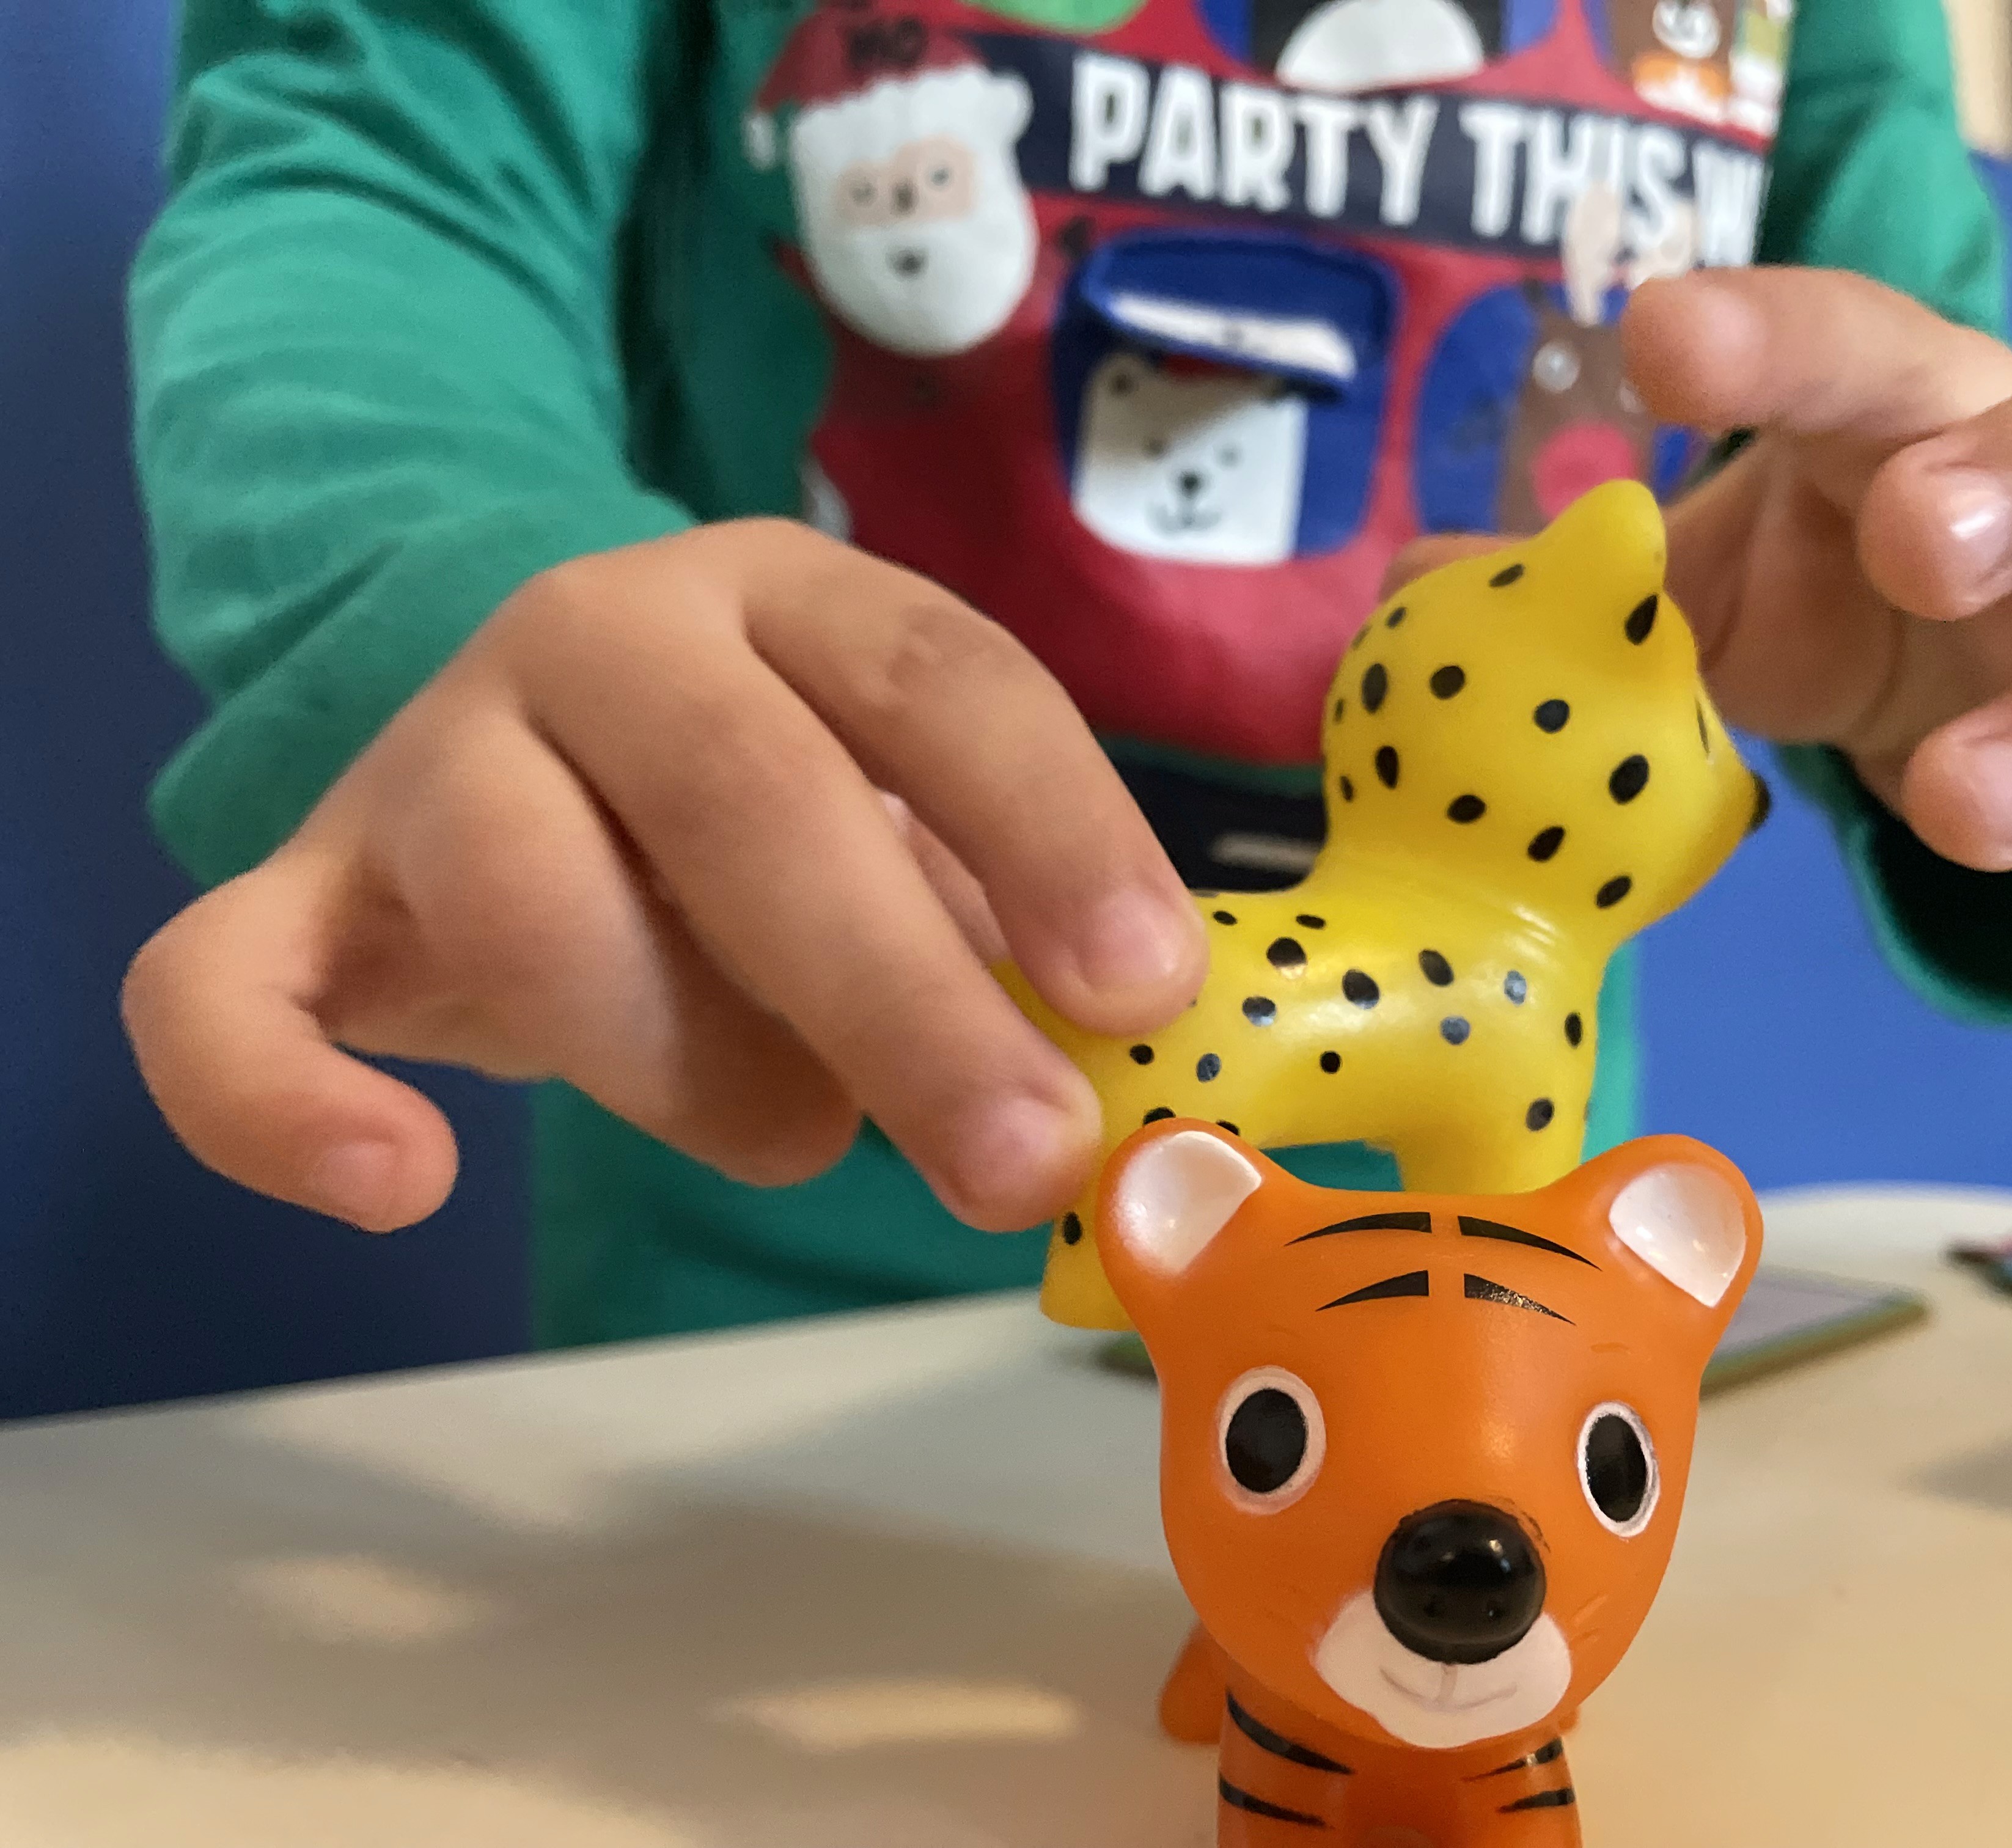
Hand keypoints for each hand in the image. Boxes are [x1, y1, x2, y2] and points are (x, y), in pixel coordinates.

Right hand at [121, 522, 1205, 1231]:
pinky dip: (288, 1106)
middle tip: (1021, 1162)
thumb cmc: (778, 829)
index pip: (939, 679)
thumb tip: (1118, 1111)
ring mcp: (430, 761)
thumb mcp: (909, 847)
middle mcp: (603, 636)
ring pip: (525, 900)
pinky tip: (401, 1184)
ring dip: (673, 1058)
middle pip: (749, 794)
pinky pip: (218, 992)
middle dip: (902, 996)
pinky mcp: (297, 897)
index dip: (1052, 830)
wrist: (545, 768)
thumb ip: (1002, 945)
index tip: (1142, 993)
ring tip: (781, 1132)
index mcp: (791, 598)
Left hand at [1404, 268, 2011, 1017]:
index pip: (1867, 341)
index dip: (1779, 337)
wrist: (1933, 700)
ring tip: (1951, 805)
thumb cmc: (1813, 603)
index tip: (1666, 349)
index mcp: (1912, 424)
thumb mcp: (1685, 596)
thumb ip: (1570, 597)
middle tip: (1913, 548)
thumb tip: (1421, 596)